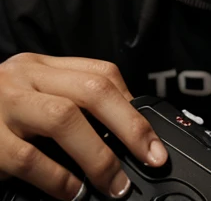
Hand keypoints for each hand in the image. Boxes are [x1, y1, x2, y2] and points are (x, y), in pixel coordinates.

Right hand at [0, 53, 168, 199]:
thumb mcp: (28, 97)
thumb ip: (65, 104)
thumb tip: (121, 139)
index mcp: (41, 66)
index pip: (100, 73)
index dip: (131, 106)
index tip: (152, 138)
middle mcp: (25, 76)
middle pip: (93, 90)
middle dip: (130, 126)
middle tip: (151, 158)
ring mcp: (4, 105)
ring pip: (65, 117)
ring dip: (98, 155)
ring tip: (114, 185)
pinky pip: (28, 158)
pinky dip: (56, 179)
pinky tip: (71, 194)